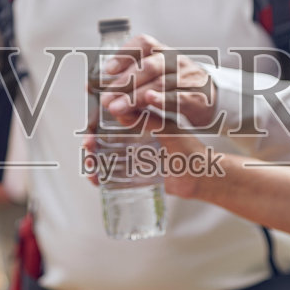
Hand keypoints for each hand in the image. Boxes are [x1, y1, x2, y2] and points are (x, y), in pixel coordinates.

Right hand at [82, 121, 220, 199]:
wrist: (201, 176)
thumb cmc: (190, 150)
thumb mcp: (170, 131)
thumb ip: (150, 120)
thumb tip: (122, 109)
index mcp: (140, 123)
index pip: (113, 118)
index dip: (98, 119)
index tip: (92, 121)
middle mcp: (132, 139)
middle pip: (102, 138)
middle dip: (90, 141)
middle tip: (88, 146)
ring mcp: (131, 158)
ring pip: (103, 157)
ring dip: (91, 160)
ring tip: (90, 166)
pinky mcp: (132, 176)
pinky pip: (110, 176)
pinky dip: (100, 178)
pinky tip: (95, 180)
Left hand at [99, 34, 218, 131]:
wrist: (211, 96)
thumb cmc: (176, 85)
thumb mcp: (156, 74)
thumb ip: (131, 78)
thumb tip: (94, 87)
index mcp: (163, 52)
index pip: (145, 43)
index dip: (125, 53)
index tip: (108, 69)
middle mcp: (175, 62)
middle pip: (149, 66)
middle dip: (124, 82)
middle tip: (106, 98)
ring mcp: (186, 78)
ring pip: (159, 83)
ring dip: (135, 96)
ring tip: (117, 108)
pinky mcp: (194, 97)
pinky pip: (177, 97)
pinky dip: (162, 99)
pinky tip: (149, 101)